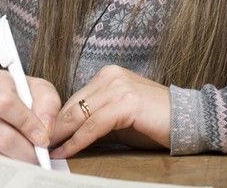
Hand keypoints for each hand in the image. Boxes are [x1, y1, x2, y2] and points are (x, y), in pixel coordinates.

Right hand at [0, 69, 61, 163]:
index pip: (5, 104)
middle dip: (26, 150)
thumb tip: (46, 129)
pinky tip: (13, 156)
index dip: (26, 123)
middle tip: (39, 154)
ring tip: (28, 155)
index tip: (43, 137)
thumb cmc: (18, 93)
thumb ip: (48, 103)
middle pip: (1, 136)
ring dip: (16, 160)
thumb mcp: (38, 89)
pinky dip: (4, 163)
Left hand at [49, 65, 169, 157]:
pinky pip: (93, 125)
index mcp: (108, 75)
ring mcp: (118, 87)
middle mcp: (110, 76)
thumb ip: (96, 121)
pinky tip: (66, 151)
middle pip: (72, 105)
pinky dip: (77, 141)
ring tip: (48, 151)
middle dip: (54, 128)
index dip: (57, 120)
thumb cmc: (154, 122)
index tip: (43, 137)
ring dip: (61, 136)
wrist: (188, 120)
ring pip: (79, 115)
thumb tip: (68, 137)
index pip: (73, 99)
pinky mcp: (126, 102)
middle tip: (38, 146)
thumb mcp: (119, 119)